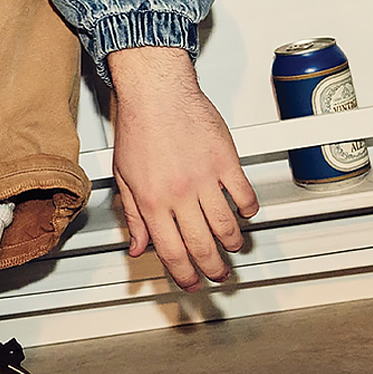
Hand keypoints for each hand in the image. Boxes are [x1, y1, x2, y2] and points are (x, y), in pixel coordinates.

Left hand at [107, 46, 258, 289]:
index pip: (171, 251)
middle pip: (202, 246)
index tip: (191, 282)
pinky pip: (244, 194)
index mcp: (151, 200)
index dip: (183, 274)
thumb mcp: (123, 175)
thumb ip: (132, 216)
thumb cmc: (138, 126)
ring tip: (233, 246)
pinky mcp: (225, 160)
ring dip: (232, 242)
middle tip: (218, 274)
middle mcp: (178, 193)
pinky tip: (245, 212)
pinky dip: (248, 208)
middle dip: (212, 268)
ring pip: (226, 226)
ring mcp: (204, 178)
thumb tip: (137, 246)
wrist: (156, 91)